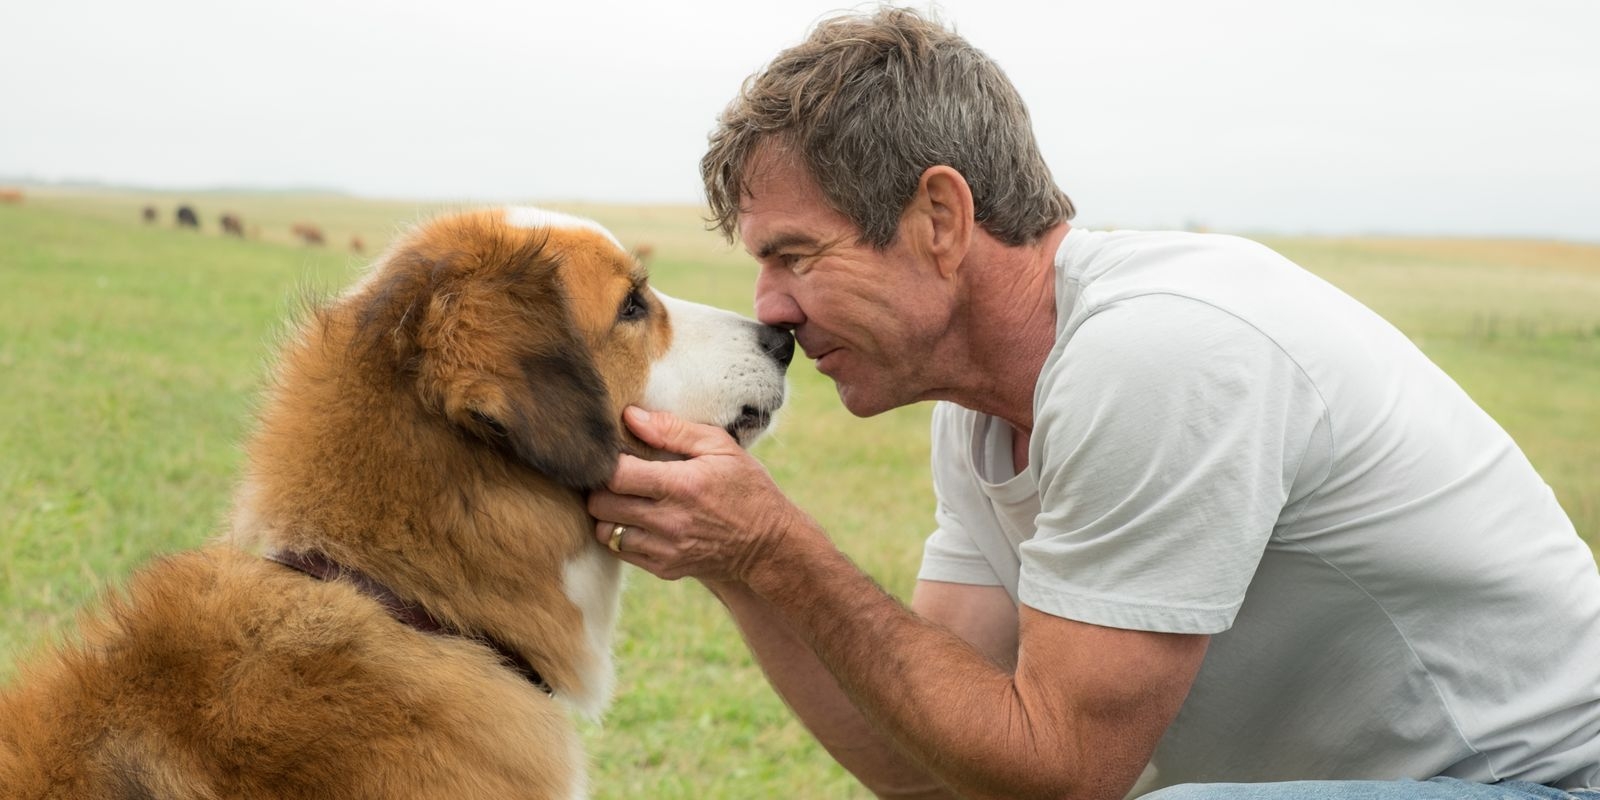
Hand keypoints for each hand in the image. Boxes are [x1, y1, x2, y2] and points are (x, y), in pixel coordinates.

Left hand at [587, 406, 812, 582]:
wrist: (768, 545)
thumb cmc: (746, 487)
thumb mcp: (721, 448)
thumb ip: (673, 430)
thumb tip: (631, 417)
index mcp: (681, 485)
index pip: (615, 475)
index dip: (605, 462)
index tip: (614, 454)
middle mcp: (669, 521)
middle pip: (601, 504)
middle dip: (601, 487)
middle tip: (616, 476)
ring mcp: (666, 548)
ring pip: (605, 531)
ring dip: (608, 514)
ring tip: (625, 500)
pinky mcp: (664, 568)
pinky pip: (621, 551)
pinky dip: (621, 535)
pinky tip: (639, 520)